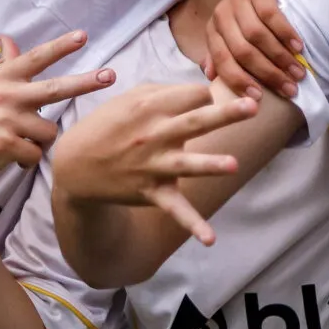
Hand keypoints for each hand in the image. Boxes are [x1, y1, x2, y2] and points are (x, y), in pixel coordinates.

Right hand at [0, 33, 114, 191]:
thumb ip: (4, 65)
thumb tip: (8, 38)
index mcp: (3, 79)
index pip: (36, 58)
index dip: (60, 47)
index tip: (83, 35)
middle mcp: (6, 95)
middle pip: (56, 88)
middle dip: (86, 82)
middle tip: (111, 75)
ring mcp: (6, 119)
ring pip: (49, 131)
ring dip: (39, 142)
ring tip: (17, 142)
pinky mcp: (6, 144)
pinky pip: (37, 155)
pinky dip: (28, 161)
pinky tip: (10, 158)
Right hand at [52, 81, 256, 246]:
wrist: (75, 165)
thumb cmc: (108, 126)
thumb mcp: (128, 99)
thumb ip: (164, 90)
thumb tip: (201, 90)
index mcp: (151, 107)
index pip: (194, 95)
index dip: (204, 97)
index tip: (204, 103)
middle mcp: (154, 134)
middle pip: (195, 121)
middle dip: (225, 114)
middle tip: (252, 107)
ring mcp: (154, 165)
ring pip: (186, 164)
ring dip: (209, 164)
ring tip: (233, 165)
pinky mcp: (151, 191)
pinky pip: (175, 209)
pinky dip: (192, 225)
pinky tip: (210, 239)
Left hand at [205, 0, 308, 100]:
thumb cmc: (252, 6)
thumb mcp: (233, 29)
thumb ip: (222, 52)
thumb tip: (210, 76)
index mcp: (214, 28)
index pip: (223, 60)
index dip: (240, 81)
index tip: (258, 98)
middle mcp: (222, 13)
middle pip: (243, 51)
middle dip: (267, 73)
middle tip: (290, 88)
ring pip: (257, 37)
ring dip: (280, 58)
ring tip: (298, 72)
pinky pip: (271, 16)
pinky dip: (285, 34)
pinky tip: (299, 47)